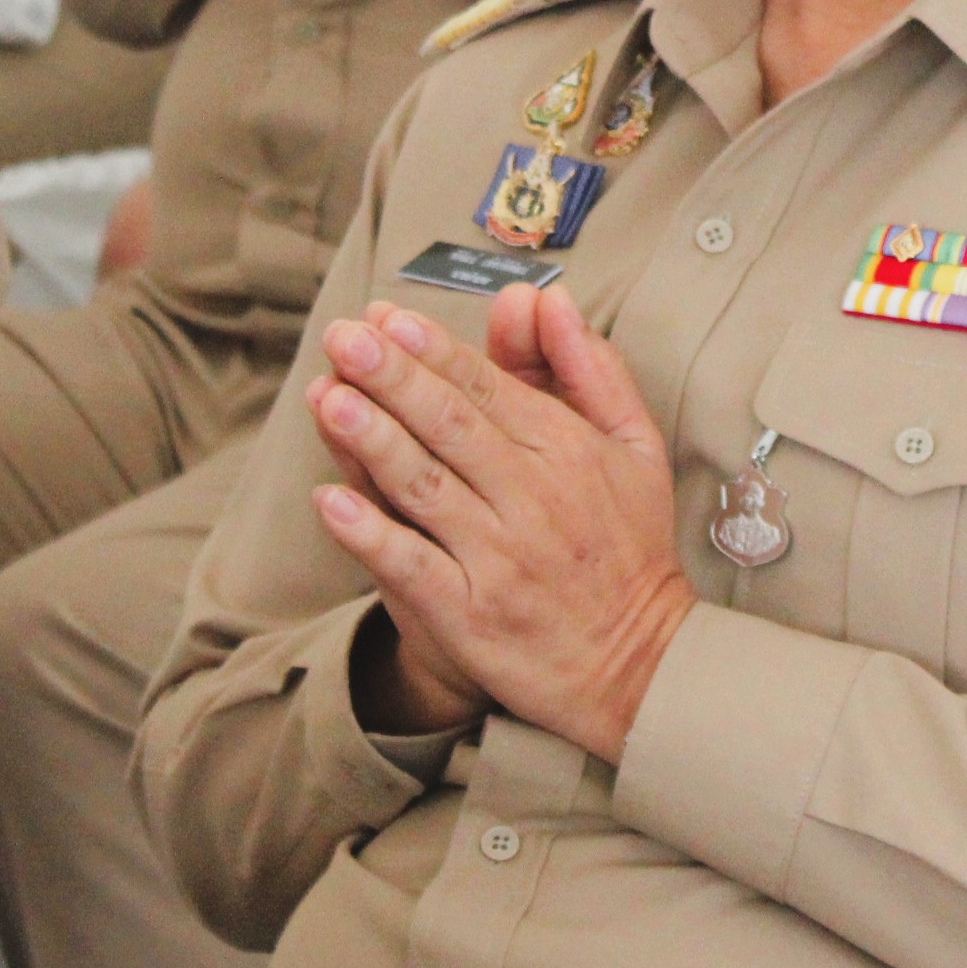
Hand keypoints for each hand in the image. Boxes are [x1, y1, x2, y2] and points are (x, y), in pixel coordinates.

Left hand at [305, 290, 697, 763]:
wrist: (640, 669)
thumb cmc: (630, 547)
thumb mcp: (634, 446)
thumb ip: (590, 369)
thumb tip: (551, 298)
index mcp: (568, 452)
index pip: (489, 388)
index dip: (433, 351)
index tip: (386, 317)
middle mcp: (532, 500)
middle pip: (451, 426)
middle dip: (392, 377)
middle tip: (342, 336)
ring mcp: (498, 560)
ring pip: (425, 486)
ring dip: (372, 440)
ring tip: (327, 397)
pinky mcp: (470, 616)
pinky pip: (411, 565)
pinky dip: (369, 533)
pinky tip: (328, 501)